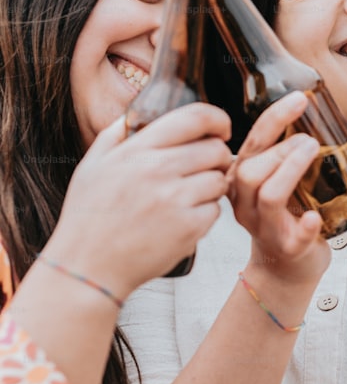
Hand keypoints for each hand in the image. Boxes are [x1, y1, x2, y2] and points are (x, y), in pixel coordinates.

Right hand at [46, 103, 231, 296]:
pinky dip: (205, 215)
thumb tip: (135, 114)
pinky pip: (215, 210)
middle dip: (217, 158)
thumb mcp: (91, 167)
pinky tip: (182, 220)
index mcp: (136, 151)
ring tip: (187, 198)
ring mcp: (175, 200)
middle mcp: (157, 171)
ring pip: (220, 181)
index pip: (194, 118)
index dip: (217, 119)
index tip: (221, 128)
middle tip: (204, 169)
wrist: (88, 268)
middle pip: (216, 150)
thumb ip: (114, 136)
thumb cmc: (89, 219)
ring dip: (211, 188)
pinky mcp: (189, 228)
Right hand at [229, 91, 329, 286]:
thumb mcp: (271, 182)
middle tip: (309, 140)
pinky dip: (306, 225)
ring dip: (291, 170)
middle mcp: (246, 203)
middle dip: (280, 149)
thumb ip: (280, 154)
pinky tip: (315, 216)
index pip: (251, 144)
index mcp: (241, 182)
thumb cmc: (283, 218)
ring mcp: (265, 228)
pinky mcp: (288, 248)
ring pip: (269, 196)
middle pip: (251, 170)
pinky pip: (295, 237)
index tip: (298, 100)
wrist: (283, 269)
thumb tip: (313, 112)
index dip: (273, 119)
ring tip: (313, 153)